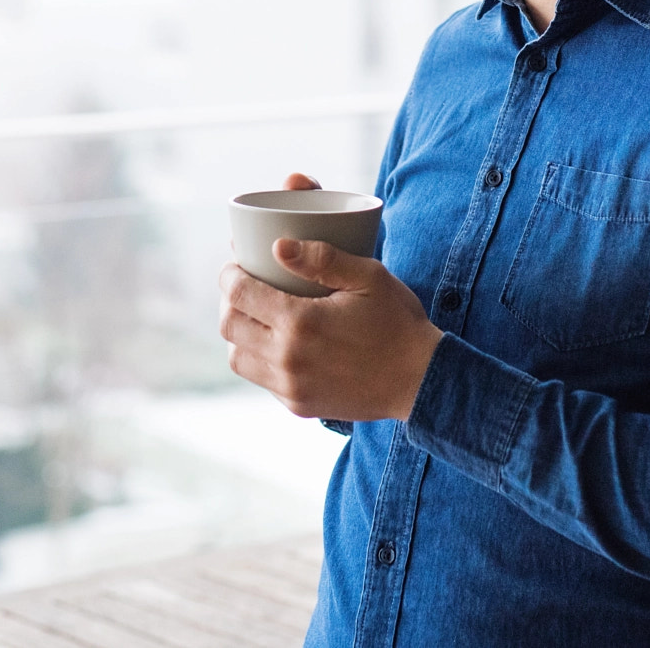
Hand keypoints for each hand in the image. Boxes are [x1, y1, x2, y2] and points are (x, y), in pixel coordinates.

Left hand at [219, 173, 442, 420]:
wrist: (420, 380)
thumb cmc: (397, 323)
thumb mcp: (369, 278)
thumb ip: (322, 258)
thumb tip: (278, 245)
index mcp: (300, 322)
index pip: (240, 294)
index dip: (230, 274)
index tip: (236, 264)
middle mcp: (288, 359)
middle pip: (230, 326)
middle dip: (229, 300)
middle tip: (243, 286)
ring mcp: (291, 386)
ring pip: (237, 358)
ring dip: (239, 333)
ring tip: (255, 316)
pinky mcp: (298, 405)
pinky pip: (261, 379)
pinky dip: (259, 358)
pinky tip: (278, 343)